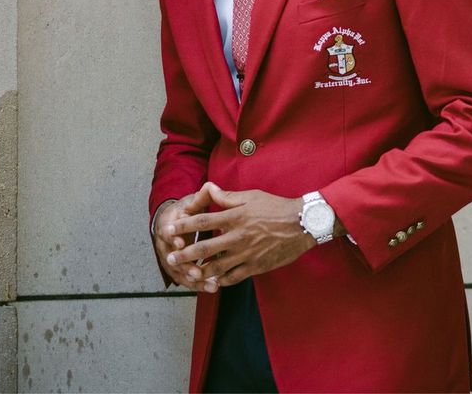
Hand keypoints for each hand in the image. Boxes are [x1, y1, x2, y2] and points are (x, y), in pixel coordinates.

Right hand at [153, 187, 219, 292]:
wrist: (174, 221)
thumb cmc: (186, 210)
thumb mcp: (191, 201)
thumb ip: (201, 197)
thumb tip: (209, 186)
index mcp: (167, 225)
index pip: (167, 233)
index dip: (173, 238)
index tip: (181, 243)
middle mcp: (165, 244)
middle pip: (172, 258)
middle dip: (185, 265)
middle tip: (198, 272)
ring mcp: (169, 258)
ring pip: (180, 272)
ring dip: (194, 280)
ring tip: (212, 284)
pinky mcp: (177, 268)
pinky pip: (186, 279)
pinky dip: (199, 284)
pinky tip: (213, 287)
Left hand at [164, 183, 316, 286]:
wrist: (302, 224)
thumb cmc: (276, 207)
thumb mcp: (252, 196)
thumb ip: (228, 196)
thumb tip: (209, 188)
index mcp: (236, 217)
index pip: (204, 221)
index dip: (184, 225)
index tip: (169, 229)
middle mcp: (238, 236)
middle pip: (205, 247)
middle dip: (185, 253)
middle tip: (170, 257)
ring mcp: (247, 253)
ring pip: (217, 266)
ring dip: (199, 270)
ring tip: (186, 273)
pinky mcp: (256, 266)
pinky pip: (234, 277)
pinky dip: (220, 281)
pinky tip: (211, 282)